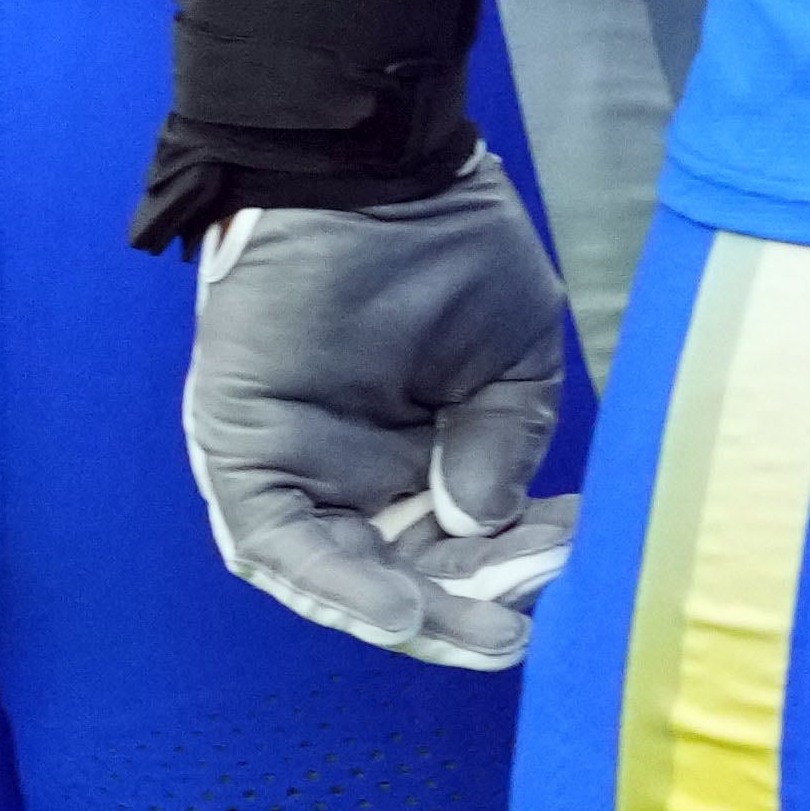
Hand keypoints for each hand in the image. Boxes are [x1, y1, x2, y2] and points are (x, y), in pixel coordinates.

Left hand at [184, 176, 571, 669]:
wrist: (371, 171)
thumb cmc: (448, 245)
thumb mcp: (513, 351)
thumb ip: (504, 439)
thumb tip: (485, 522)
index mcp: (418, 448)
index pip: (456, 539)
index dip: (505, 568)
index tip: (564, 570)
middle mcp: (353, 470)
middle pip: (400, 571)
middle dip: (459, 611)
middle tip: (513, 635)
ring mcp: (295, 468)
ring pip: (338, 575)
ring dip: (402, 616)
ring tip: (469, 639)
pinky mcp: (245, 456)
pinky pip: (281, 543)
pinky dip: (335, 585)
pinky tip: (400, 613)